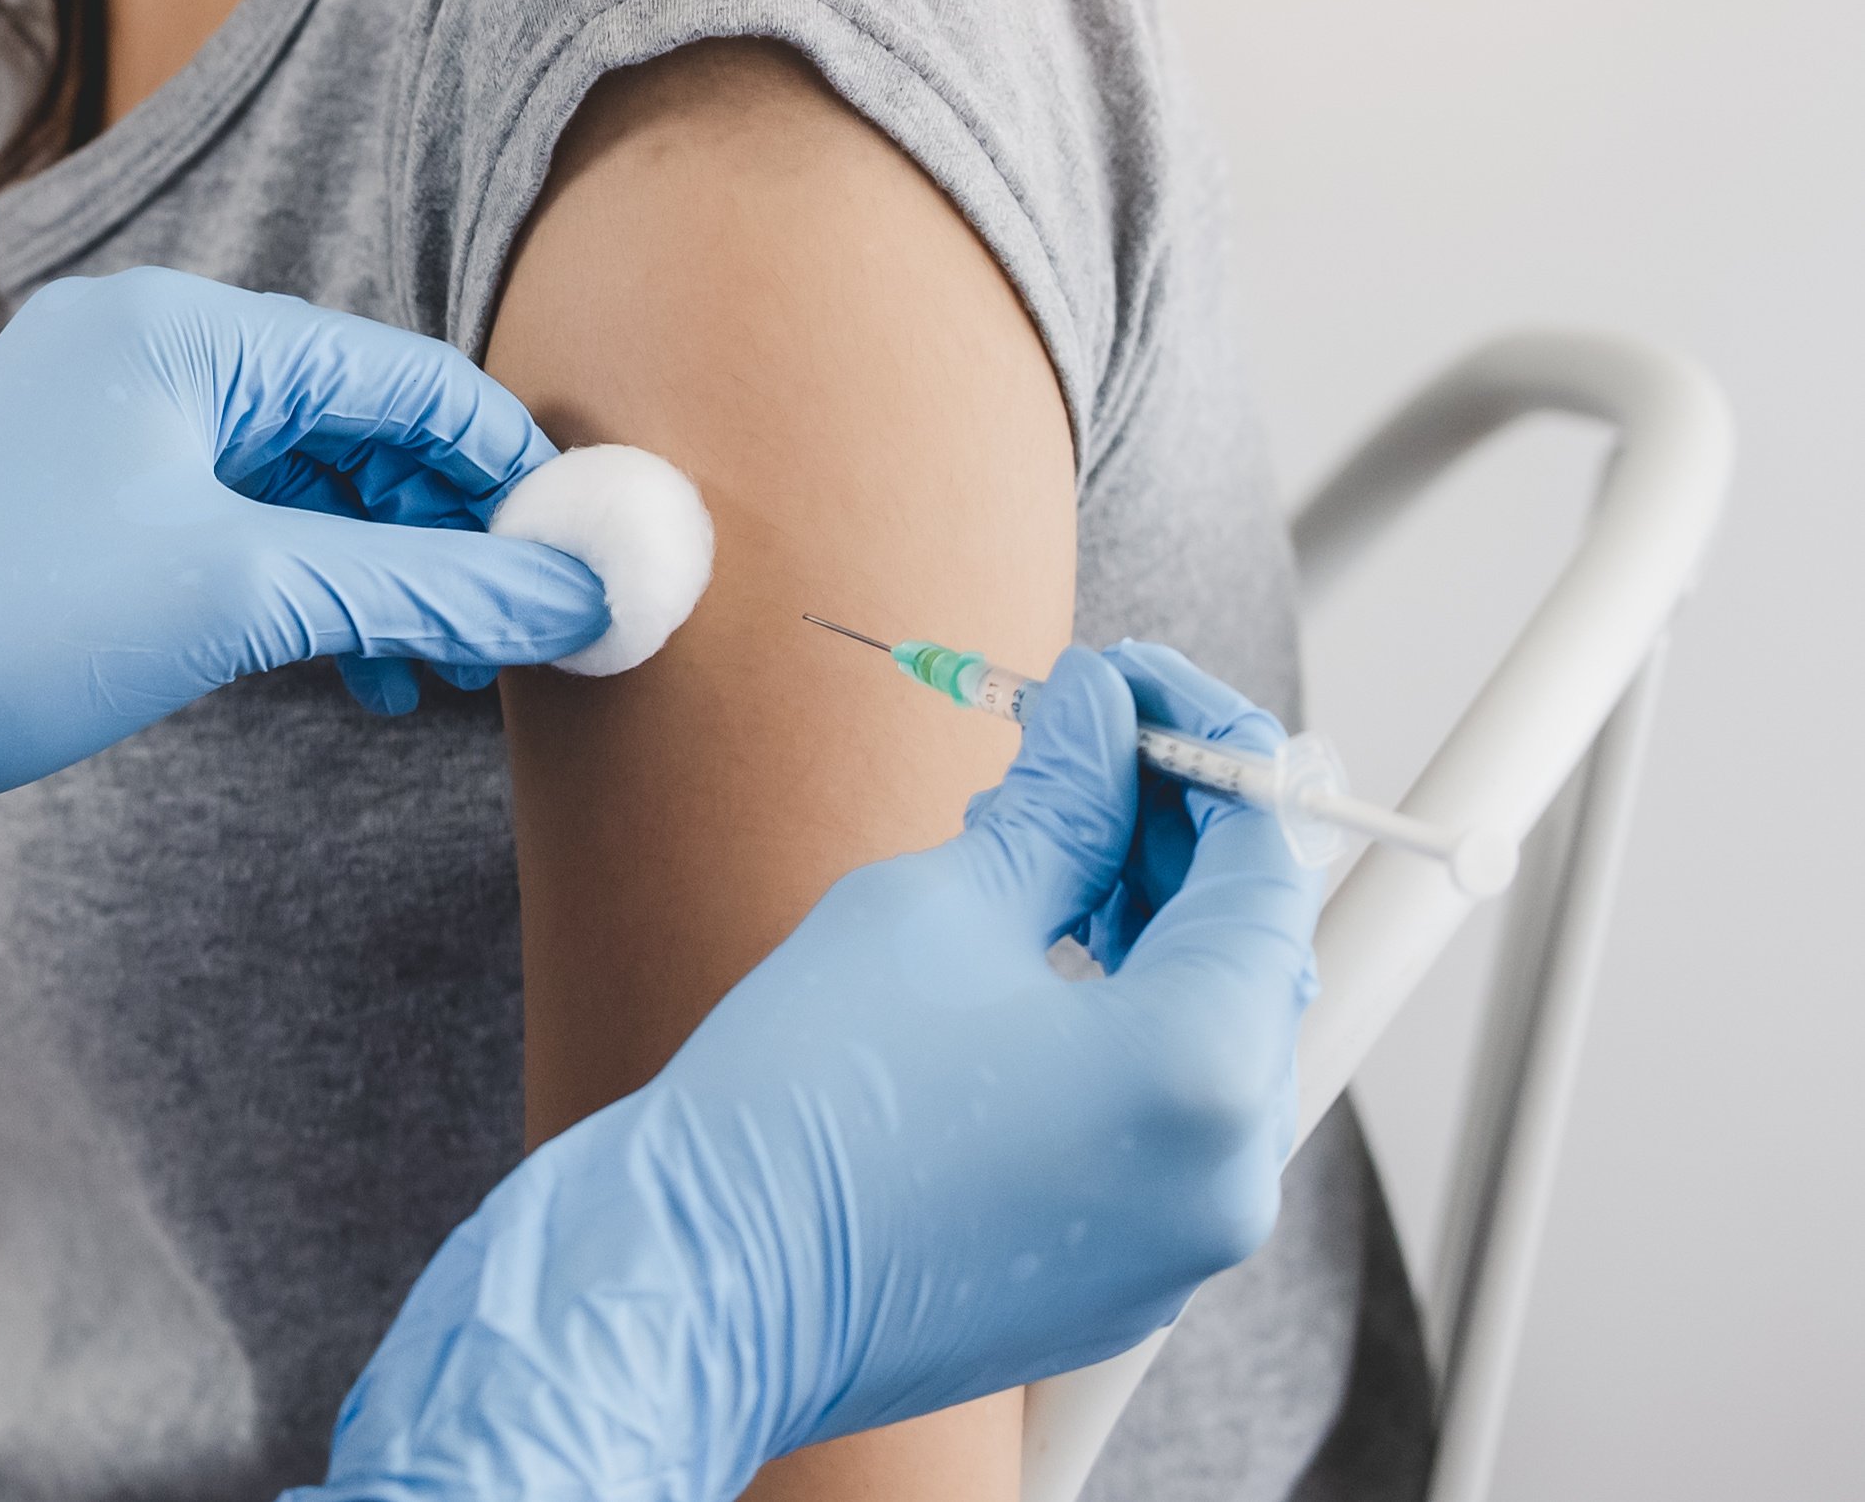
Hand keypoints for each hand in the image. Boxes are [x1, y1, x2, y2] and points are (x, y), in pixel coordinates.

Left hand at [0, 268, 607, 1127]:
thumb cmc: (9, 628)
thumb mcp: (242, 599)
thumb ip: (420, 587)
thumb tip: (570, 594)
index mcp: (182, 330)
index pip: (398, 376)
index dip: (504, 469)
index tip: (576, 559)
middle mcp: (138, 346)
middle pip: (349, 422)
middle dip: (438, 533)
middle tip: (503, 640)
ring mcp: (93, 415)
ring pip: (288, 478)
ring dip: (369, 571)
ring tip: (421, 683)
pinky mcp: (66, 490)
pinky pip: (222, 512)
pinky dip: (290, 581)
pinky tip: (334, 667)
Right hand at [298, 645, 1317, 1500]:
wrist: (705, 1283)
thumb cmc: (803, 1095)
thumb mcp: (940, 903)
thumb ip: (1059, 804)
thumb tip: (1102, 720)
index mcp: (1199, 1070)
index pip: (1264, 865)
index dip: (1205, 748)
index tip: (1134, 685)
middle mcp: (1227, 1174)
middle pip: (1253, 956)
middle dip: (1179, 836)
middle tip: (1087, 748)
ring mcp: (1181, 1243)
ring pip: (1214, 1042)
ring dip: (1150, 929)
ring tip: (1038, 847)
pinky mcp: (1122, 1280)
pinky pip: (1166, 1126)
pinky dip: (1124, 1029)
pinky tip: (1028, 965)